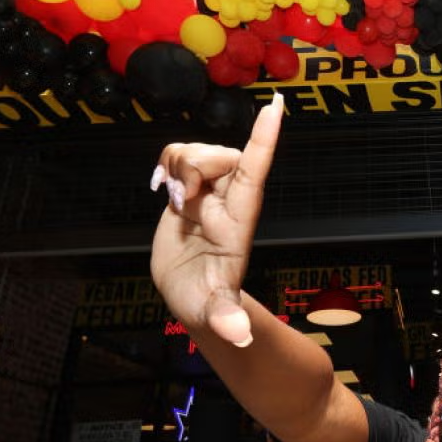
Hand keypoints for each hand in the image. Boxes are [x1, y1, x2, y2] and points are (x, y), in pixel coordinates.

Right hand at [150, 96, 283, 345]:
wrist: (189, 297)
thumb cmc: (206, 303)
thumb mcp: (214, 312)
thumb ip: (225, 318)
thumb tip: (239, 335)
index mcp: (239, 222)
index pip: (255, 173)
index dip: (264, 140)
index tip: (277, 106)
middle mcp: (228, 200)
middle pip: (219, 155)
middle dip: (195, 165)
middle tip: (180, 202)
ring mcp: (209, 193)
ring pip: (196, 150)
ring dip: (178, 167)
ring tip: (175, 202)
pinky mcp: (188, 191)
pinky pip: (178, 155)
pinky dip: (166, 165)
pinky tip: (164, 190)